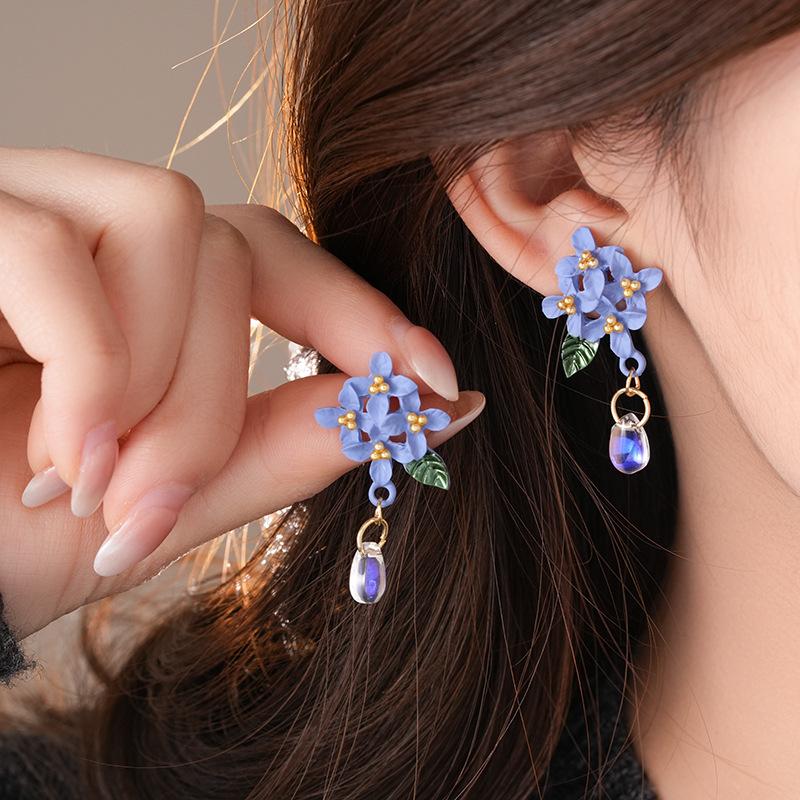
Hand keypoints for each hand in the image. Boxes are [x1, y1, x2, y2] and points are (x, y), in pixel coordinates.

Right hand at [0, 148, 484, 636]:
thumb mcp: (178, 497)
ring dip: (157, 382)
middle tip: (158, 502)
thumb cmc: (17, 532)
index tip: (435, 381)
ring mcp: (23, 205)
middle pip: (234, 250)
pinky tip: (60, 451)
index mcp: (149, 289)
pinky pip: (57, 249)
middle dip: (219, 396)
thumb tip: (430, 411)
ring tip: (97, 478)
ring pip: (169, 226)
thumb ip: (294, 443)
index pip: (279, 255)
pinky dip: (89, 367)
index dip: (364, 312)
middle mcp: (92, 225)